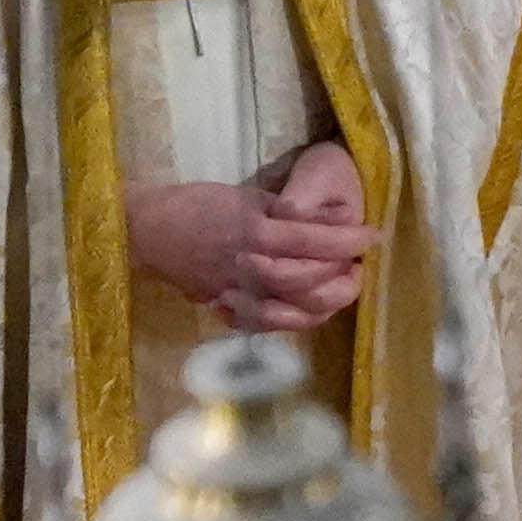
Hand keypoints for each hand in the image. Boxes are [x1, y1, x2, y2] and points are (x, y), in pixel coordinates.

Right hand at [126, 140, 376, 333]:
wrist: (146, 230)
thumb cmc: (196, 204)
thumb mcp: (244, 195)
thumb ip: (286, 210)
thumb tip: (329, 217)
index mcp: (254, 231)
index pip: (312, 239)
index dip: (348, 240)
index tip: (374, 237)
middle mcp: (247, 265)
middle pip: (306, 279)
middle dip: (341, 275)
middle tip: (360, 266)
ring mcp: (235, 292)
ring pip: (289, 310)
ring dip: (323, 304)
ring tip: (341, 291)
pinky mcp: (224, 307)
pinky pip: (264, 324)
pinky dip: (291, 323)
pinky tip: (309, 313)